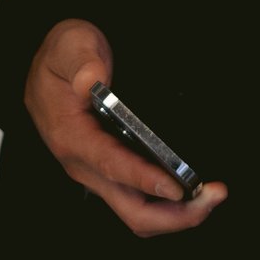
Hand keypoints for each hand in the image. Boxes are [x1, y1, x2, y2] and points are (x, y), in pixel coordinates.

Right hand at [23, 19, 226, 236]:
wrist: (47, 70)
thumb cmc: (62, 60)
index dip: (145, 179)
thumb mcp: (69, 45)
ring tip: (212, 197)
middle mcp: (85, 165)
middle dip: (174, 213)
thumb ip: (80, 60)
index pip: (112, 166)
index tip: (177, 186)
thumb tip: (91, 78)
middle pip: (131, 209)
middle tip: (213, 196)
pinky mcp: (110, 174)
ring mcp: (98, 174)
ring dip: (176, 214)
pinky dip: (168, 205)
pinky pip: (139, 201)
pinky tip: (193, 191)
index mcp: (73, 138)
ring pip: (138, 212)